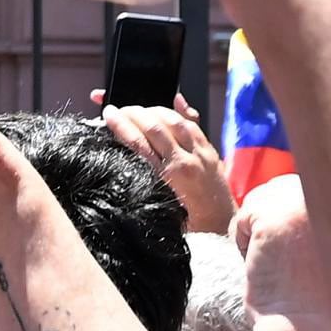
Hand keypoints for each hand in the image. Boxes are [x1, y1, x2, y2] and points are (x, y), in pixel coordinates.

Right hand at [98, 95, 234, 236]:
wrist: (222, 229)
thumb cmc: (188, 225)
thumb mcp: (161, 210)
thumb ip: (145, 181)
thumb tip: (128, 159)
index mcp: (169, 179)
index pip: (139, 143)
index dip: (120, 125)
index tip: (108, 115)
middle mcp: (186, 162)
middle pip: (155, 126)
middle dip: (133, 113)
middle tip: (118, 108)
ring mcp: (201, 154)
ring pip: (175, 120)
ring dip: (154, 110)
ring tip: (139, 109)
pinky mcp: (211, 152)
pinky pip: (194, 124)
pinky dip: (181, 111)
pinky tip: (173, 102)